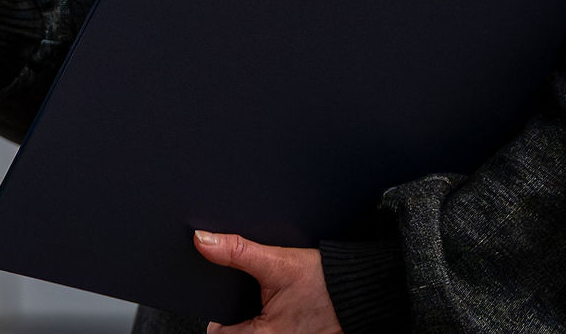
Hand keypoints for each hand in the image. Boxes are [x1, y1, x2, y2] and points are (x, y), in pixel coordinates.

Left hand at [193, 232, 340, 333]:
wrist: (362, 289)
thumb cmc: (326, 282)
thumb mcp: (278, 261)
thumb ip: (238, 252)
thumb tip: (203, 241)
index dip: (216, 318)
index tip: (219, 304)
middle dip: (238, 317)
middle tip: (249, 298)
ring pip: (258, 332)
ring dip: (256, 318)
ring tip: (266, 300)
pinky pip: (276, 330)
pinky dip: (272, 320)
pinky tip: (281, 305)